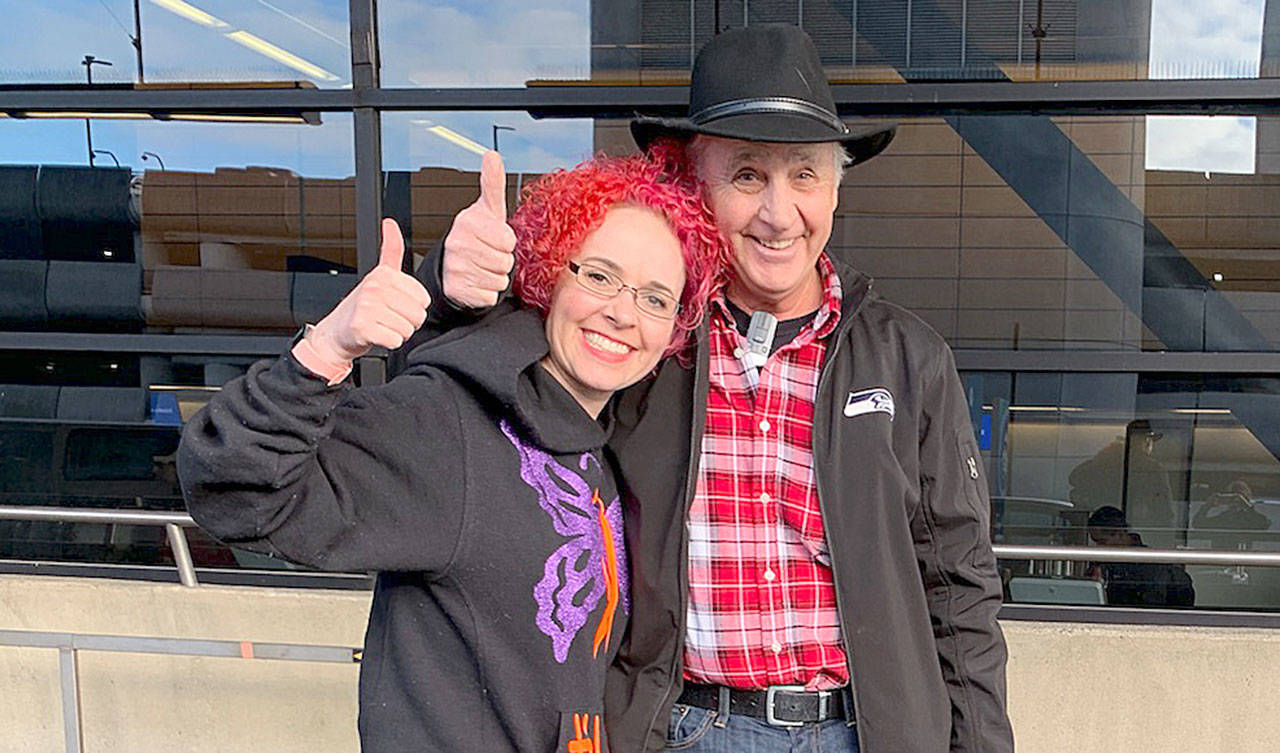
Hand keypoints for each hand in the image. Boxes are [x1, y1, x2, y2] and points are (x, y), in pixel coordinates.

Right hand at [307, 218, 430, 363]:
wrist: (336, 333)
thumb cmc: (362, 307)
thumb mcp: (379, 275)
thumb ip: (390, 250)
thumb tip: (390, 223)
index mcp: (384, 274)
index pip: (423, 299)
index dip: (413, 307)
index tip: (396, 306)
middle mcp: (374, 287)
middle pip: (418, 314)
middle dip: (407, 322)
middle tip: (388, 319)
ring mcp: (367, 306)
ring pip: (408, 329)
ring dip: (398, 333)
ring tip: (381, 326)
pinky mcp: (363, 327)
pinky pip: (396, 341)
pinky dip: (389, 343)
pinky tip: (376, 335)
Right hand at [442, 149, 516, 307]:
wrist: (453, 266)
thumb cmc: (477, 236)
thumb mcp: (487, 209)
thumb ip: (492, 182)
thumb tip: (492, 155)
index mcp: (466, 222)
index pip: (508, 240)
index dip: (506, 242)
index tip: (494, 238)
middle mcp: (457, 244)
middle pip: (505, 261)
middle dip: (502, 260)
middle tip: (488, 254)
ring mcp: (455, 268)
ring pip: (499, 279)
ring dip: (496, 276)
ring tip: (482, 267)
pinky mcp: (457, 290)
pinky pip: (490, 295)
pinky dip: (487, 292)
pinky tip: (476, 282)